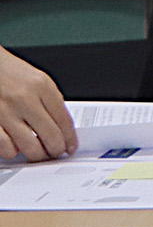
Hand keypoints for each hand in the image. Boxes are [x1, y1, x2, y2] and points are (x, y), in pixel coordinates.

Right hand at [0, 47, 74, 161]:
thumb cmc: (7, 71)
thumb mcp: (36, 79)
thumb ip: (50, 100)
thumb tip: (62, 126)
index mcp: (42, 86)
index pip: (65, 120)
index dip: (70, 138)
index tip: (71, 146)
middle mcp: (25, 98)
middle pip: (51, 136)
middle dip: (56, 150)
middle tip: (55, 152)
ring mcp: (5, 111)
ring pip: (31, 147)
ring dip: (37, 154)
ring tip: (37, 152)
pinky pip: (7, 148)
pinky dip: (13, 150)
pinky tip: (14, 145)